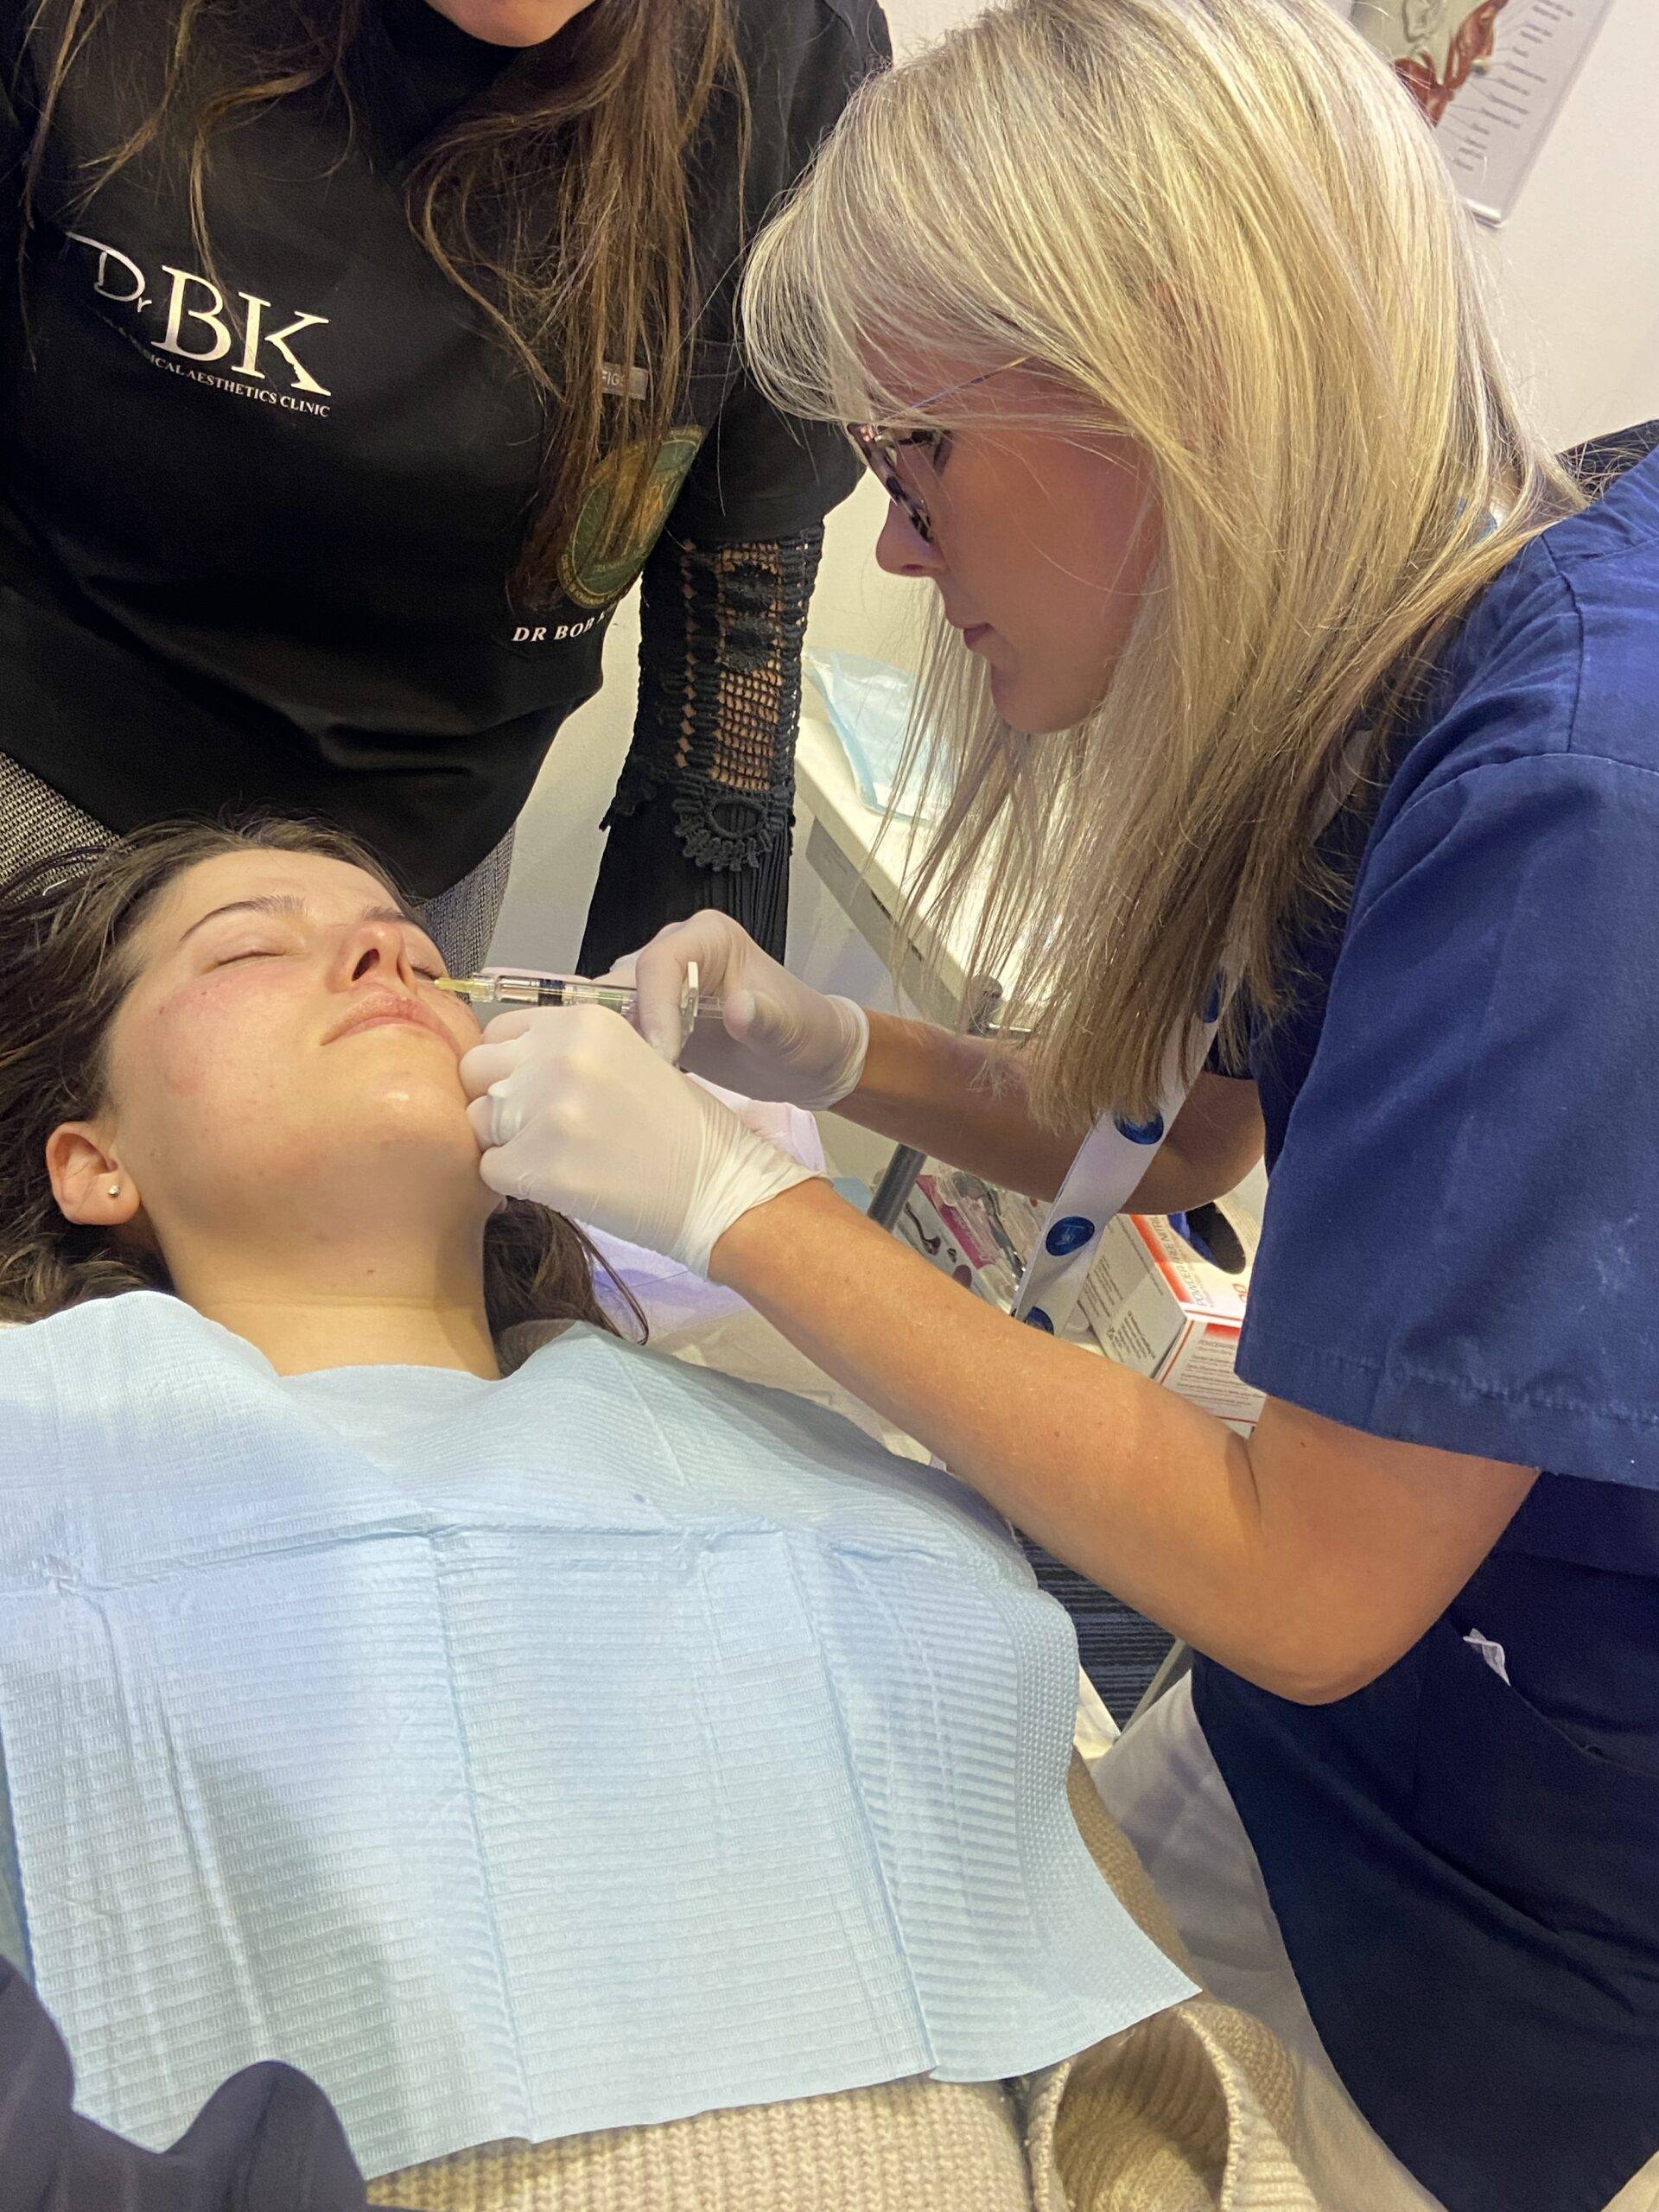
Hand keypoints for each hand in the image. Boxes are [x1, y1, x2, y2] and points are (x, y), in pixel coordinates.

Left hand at [459, 1005, 818, 1274]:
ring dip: (505, 1143)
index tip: (538, 1094)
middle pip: (475, 1071)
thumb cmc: (676, 1129)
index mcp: (584, 1020)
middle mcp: (562, 1054)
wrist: (720, 1188)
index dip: (510, 1068)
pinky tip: (563, 1183)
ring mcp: (548, 1111)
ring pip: (475, 1122)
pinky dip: (516, 1183)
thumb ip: (563, 1050)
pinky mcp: (541, 1166)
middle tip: (541, 1130)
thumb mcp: (627, 1056)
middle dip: (496, 1102)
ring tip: (560, 1157)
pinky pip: (489, 1170)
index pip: (496, 1032)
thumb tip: (494, 1065)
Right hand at [607, 911, 869, 1108]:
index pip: (661, 963)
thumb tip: (739, 1008)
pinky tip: (620, 1076)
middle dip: (620, 1023)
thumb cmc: (806, 1033)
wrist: (808, 1060)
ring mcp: (662, 986)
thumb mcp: (793, 1031)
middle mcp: (678, 953)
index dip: (654, 1007)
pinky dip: (616, 1049)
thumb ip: (767, 1020)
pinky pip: (620, 1027)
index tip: (664, 1053)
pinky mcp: (655, 1017)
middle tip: (624, 1068)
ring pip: (613, 1004)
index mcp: (710, 937)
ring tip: (616, 1075)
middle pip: (626, 981)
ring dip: (611, 1038)